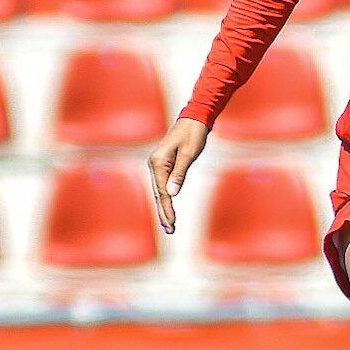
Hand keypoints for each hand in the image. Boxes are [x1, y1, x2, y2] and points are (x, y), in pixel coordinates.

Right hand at [147, 117, 209, 233]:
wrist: (194, 118)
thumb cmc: (194, 134)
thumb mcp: (189, 154)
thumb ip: (180, 173)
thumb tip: (172, 193)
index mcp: (158, 162)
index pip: (162, 192)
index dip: (167, 209)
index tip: (172, 223)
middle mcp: (154, 164)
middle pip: (159, 194)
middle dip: (164, 213)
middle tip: (170, 230)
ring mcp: (158, 165)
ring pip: (160, 191)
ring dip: (164, 208)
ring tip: (169, 225)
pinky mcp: (163, 164)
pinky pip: (163, 185)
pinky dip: (166, 197)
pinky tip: (168, 208)